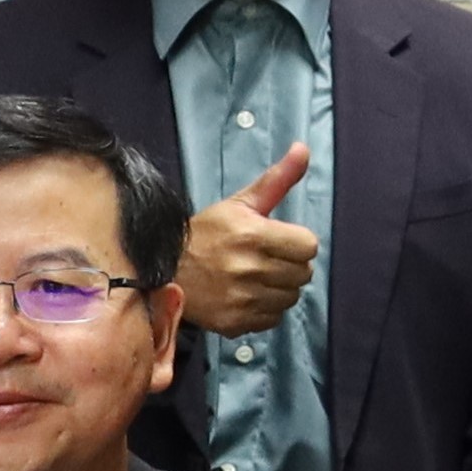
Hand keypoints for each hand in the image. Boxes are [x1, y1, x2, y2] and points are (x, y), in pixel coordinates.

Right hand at [185, 141, 317, 335]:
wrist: (162, 269)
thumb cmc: (207, 233)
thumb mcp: (240, 203)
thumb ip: (277, 179)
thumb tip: (304, 148)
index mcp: (253, 235)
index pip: (309, 246)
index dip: (297, 243)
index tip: (278, 241)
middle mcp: (249, 268)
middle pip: (304, 274)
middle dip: (289, 265)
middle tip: (264, 259)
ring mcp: (242, 298)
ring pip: (291, 298)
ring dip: (279, 289)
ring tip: (254, 278)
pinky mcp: (235, 322)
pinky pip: (273, 319)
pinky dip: (264, 310)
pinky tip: (245, 296)